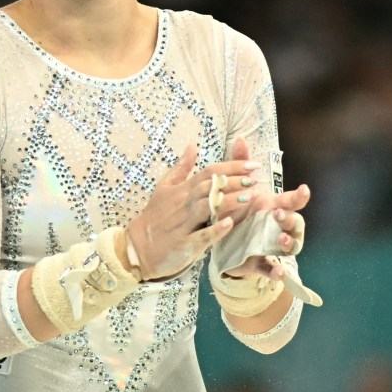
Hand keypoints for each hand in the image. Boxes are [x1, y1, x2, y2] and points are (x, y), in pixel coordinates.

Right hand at [126, 143, 265, 279]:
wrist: (137, 247)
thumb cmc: (154, 216)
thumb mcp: (164, 187)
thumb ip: (181, 167)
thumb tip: (192, 145)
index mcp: (182, 190)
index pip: (208, 172)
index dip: (231, 167)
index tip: (252, 165)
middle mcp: (183, 204)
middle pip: (210, 187)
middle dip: (234, 181)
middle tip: (254, 178)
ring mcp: (183, 224)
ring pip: (207, 208)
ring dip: (228, 201)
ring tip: (249, 197)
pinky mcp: (184, 243)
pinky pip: (200, 235)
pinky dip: (215, 230)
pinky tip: (229, 224)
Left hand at [220, 137, 310, 278]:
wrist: (222, 245)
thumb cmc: (236, 213)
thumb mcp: (234, 190)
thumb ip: (239, 166)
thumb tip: (239, 139)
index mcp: (274, 208)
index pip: (292, 201)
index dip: (299, 196)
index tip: (303, 189)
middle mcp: (278, 228)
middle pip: (296, 223)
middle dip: (291, 219)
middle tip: (278, 215)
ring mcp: (273, 247)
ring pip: (291, 247)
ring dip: (289, 243)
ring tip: (280, 240)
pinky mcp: (261, 264)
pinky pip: (273, 270)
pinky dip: (277, 272)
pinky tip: (278, 273)